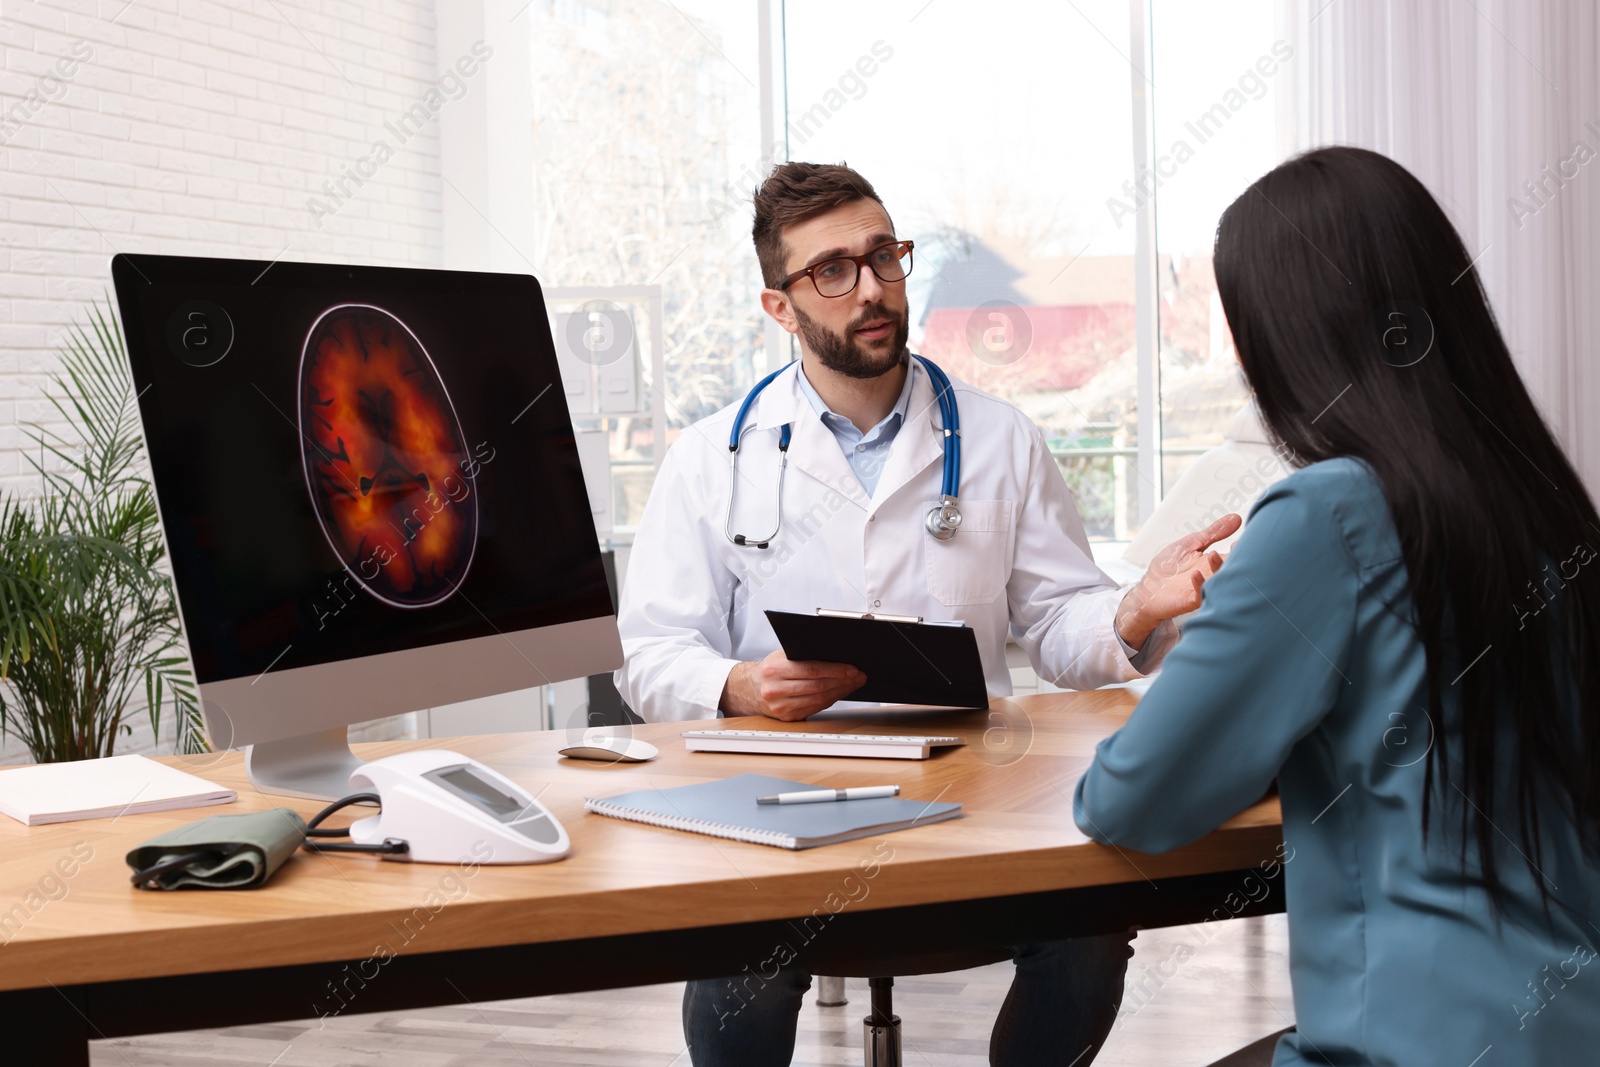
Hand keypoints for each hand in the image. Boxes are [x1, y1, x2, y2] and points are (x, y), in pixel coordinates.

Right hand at [720, 650, 865, 721]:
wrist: (750, 688)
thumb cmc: (770, 668)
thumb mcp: (782, 655)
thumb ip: (804, 655)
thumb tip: (836, 655)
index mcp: (774, 669)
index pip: (812, 670)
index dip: (836, 670)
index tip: (852, 669)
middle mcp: (775, 689)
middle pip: (818, 686)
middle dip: (842, 681)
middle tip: (858, 677)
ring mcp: (780, 706)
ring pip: (818, 700)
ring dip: (840, 692)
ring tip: (852, 684)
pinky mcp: (787, 717)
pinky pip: (814, 708)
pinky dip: (830, 701)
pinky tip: (838, 693)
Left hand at [1115, 513, 1241, 648]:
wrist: (1148, 588)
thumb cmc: (1169, 566)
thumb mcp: (1192, 543)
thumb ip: (1213, 533)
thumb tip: (1236, 518)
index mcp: (1215, 562)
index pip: (1235, 556)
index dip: (1240, 549)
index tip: (1238, 540)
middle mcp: (1213, 577)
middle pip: (1231, 570)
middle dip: (1236, 560)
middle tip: (1234, 548)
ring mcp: (1203, 589)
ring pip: (1219, 583)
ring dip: (1218, 570)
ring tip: (1213, 555)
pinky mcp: (1190, 600)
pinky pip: (1201, 596)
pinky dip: (1200, 585)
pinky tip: (1196, 573)